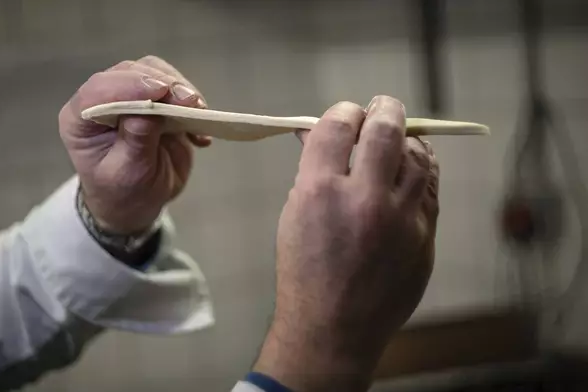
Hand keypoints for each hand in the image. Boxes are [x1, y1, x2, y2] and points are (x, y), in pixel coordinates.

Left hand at [59, 56, 210, 234]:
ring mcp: (131, 96)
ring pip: (154, 71)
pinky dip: (190, 102)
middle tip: (191, 102)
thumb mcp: (127, 173)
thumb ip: (136, 141)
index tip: (161, 91)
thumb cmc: (123, 192)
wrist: (137, 204)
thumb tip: (150, 112)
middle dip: (163, 83)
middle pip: (130, 73)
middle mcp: (102, 99)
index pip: (100, 90)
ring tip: (199, 110)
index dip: (130, 86)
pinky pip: (174, 87)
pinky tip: (200, 129)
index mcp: (81, 118)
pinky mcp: (157, 101)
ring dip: (179, 87)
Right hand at [254, 96, 439, 390]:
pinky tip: (412, 167)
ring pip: (417, 155)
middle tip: (382, 107)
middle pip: (386, 129)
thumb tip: (317, 132)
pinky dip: (421, 169)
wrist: (334, 326)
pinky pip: (430, 187)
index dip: (343, 111)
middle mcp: (365, 199)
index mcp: (320, 191)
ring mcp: (401, 220)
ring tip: (399, 136)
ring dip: (407, 138)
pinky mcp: (424, 237)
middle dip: (384, 109)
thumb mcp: (294, 214)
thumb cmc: (305, 271)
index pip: (338, 125)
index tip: (346, 114)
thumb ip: (311, 169)